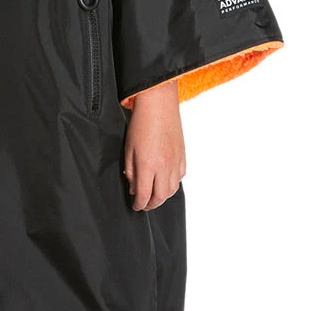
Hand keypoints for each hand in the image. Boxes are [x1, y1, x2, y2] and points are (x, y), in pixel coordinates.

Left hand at [122, 79, 184, 209]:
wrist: (159, 104)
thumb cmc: (141, 123)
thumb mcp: (128, 149)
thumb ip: (131, 171)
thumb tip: (133, 187)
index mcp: (147, 165)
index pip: (144, 195)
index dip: (139, 204)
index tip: (135, 206)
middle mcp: (164, 166)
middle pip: (160, 197)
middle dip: (151, 205)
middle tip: (144, 205)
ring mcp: (175, 161)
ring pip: (172, 190)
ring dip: (163, 196)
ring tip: (154, 196)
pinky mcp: (183, 156)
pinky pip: (180, 177)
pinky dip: (172, 184)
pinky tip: (165, 181)